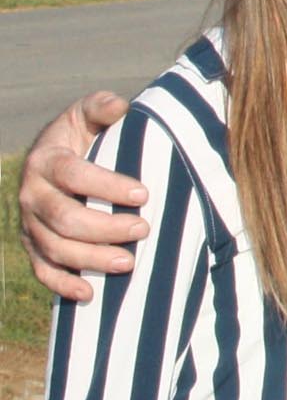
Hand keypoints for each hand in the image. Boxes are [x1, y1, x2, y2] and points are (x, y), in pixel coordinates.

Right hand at [19, 92, 140, 301]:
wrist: (53, 160)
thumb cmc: (81, 136)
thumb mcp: (87, 114)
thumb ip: (101, 107)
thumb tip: (120, 106)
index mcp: (47, 161)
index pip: (74, 175)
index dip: (107, 186)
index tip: (144, 193)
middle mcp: (32, 194)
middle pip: (64, 218)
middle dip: (105, 228)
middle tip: (144, 229)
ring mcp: (30, 223)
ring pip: (55, 248)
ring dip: (92, 259)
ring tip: (129, 262)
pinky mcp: (32, 245)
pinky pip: (42, 270)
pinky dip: (62, 284)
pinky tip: (89, 294)